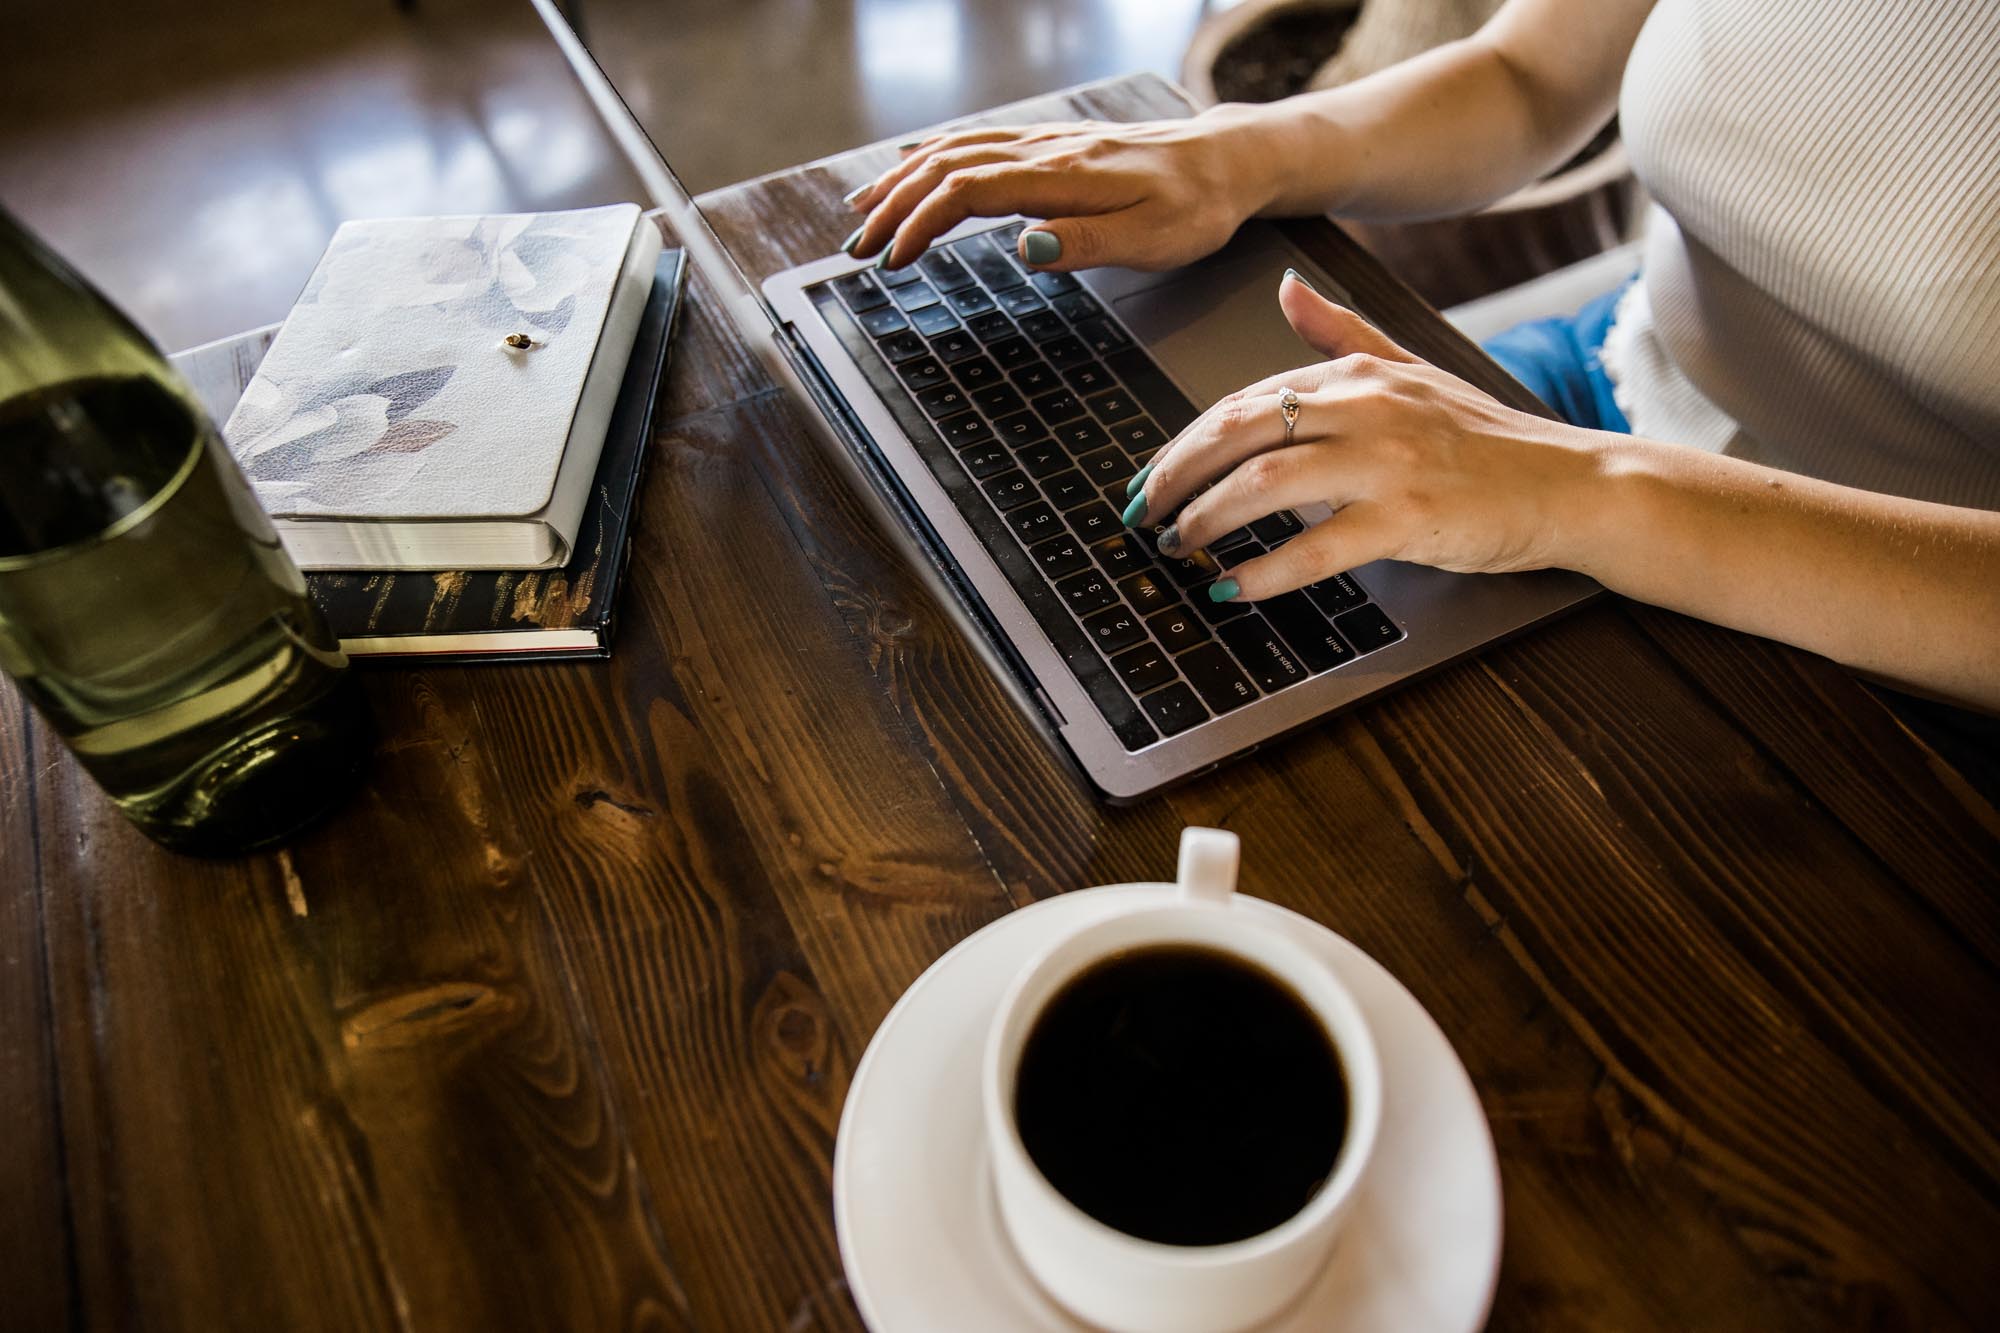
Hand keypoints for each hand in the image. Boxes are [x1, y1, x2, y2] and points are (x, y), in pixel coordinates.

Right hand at [840, 108, 1280, 271]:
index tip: (892, 261)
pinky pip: (976, 143)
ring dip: (901, 178)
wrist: (1227, 161)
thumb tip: (1025, 247)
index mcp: (1062, 176)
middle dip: (893, 206)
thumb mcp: (1152, 239)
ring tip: (861, 210)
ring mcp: (1045, 143)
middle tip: (855, 248)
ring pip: (955, 149)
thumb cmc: (1195, 209)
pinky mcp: (1050, 146)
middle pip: (946, 166)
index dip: (920, 223)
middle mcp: (1045, 151)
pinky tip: (910, 168)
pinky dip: (931, 157)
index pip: (968, 191)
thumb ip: (1086, 243)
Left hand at [1130, 274, 1607, 600]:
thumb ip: (1342, 333)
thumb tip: (1287, 287)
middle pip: (1236, 432)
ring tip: (1177, 548)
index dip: (1185, 442)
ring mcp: (1385, 463)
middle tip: (1142, 515)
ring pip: (1262, 483)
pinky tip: (1230, 588)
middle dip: (1175, 475)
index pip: (1243, 400)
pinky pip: (1315, 548)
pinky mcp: (1406, 518)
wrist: (1566, 483)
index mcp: (1358, 375)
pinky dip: (1263, 571)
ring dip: (1206, 520)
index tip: (1151, 479)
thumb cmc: (1484, 438)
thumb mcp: (1411, 370)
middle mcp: (1365, 408)